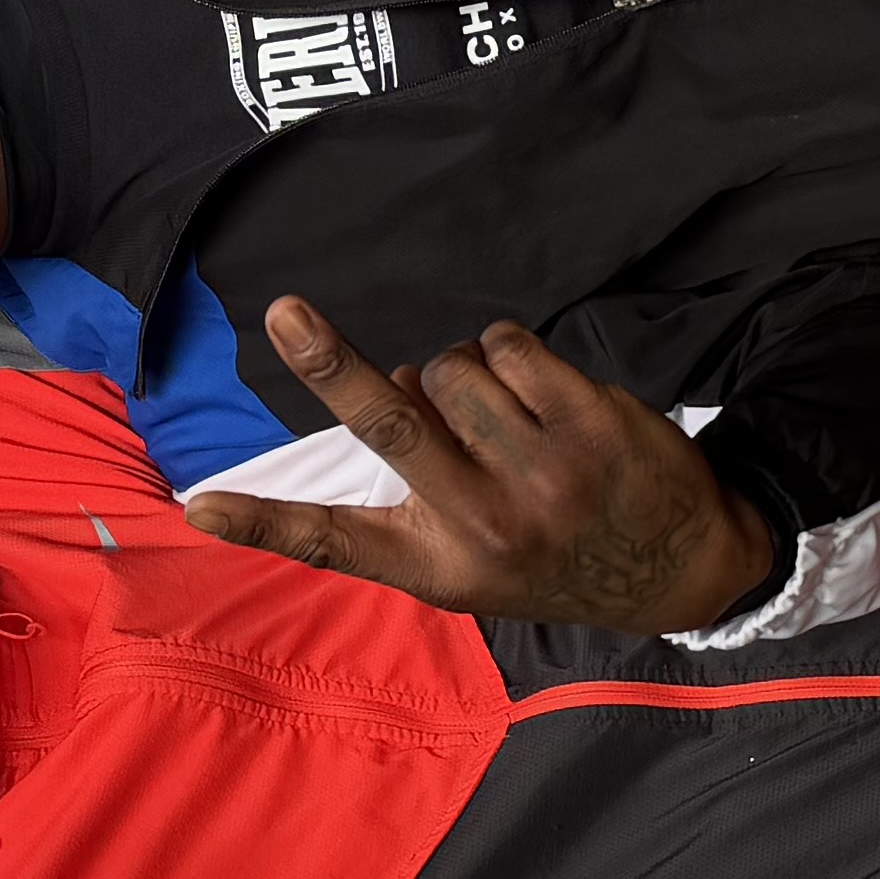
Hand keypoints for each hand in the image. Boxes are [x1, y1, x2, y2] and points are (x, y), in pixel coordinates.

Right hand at [181, 297, 776, 633]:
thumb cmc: (549, 553)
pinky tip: (531, 393)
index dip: (262, 522)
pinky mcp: (590, 421)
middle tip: (284, 311)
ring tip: (497, 417)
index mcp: (439, 565)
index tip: (200, 507)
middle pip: (387, 423)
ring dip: (459, 373)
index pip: (335, 543)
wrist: (679, 567)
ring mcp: (543, 471)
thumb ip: (415, 494)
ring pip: (451, 368)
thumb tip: (390, 383)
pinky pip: (507, 345)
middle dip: (329, 363)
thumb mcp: (471, 566)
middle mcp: (485, 523)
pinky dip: (505, 354)